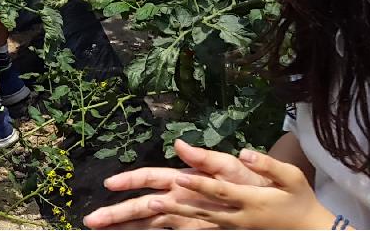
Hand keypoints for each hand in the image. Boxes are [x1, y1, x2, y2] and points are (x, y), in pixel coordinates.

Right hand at [85, 139, 271, 228]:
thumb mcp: (236, 168)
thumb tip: (178, 145)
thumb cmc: (257, 184)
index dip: (130, 180)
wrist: (279, 208)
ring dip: (123, 226)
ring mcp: (185, 216)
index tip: (109, 185)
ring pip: (147, 222)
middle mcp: (180, 197)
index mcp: (187, 179)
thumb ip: (207, 159)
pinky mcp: (195, 228)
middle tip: (90, 221)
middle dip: (115, 212)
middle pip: (141, 205)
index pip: (152, 178)